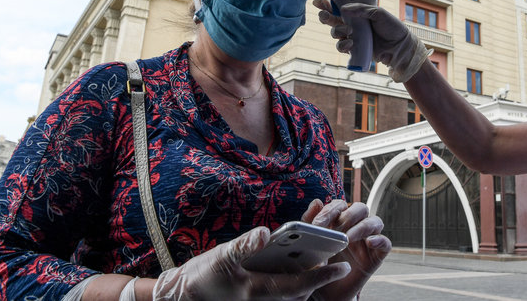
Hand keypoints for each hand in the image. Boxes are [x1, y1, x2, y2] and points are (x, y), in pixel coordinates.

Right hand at [152, 227, 350, 300]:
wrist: (182, 296)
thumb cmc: (202, 277)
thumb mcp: (222, 256)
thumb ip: (244, 245)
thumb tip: (264, 232)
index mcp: (259, 290)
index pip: (299, 285)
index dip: (323, 276)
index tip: (344, 266)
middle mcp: (264, 298)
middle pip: (301, 291)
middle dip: (319, 276)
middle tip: (336, 257)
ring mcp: (260, 299)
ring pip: (293, 291)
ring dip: (307, 277)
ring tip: (321, 256)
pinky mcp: (256, 296)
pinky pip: (281, 288)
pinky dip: (292, 276)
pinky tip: (294, 258)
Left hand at [302, 199, 391, 300]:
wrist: (327, 292)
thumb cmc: (320, 266)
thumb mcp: (311, 245)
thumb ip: (310, 223)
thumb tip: (316, 202)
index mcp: (340, 222)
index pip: (340, 205)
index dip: (331, 210)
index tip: (319, 223)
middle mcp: (356, 227)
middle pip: (360, 208)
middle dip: (349, 214)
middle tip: (338, 228)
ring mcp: (368, 241)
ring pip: (375, 221)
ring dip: (363, 226)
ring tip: (349, 238)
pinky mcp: (377, 255)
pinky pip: (386, 243)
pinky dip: (380, 240)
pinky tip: (369, 243)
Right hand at [313, 0, 428, 81]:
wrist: (399, 47)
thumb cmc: (392, 27)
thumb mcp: (379, 13)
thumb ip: (362, 9)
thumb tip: (344, 9)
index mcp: (357, 12)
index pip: (338, 5)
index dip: (325, 3)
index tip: (317, 1)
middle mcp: (352, 23)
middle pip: (331, 19)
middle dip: (324, 16)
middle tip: (325, 15)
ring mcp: (352, 36)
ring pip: (334, 33)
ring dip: (337, 31)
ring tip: (349, 31)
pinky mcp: (353, 48)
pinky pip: (341, 46)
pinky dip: (342, 45)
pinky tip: (350, 43)